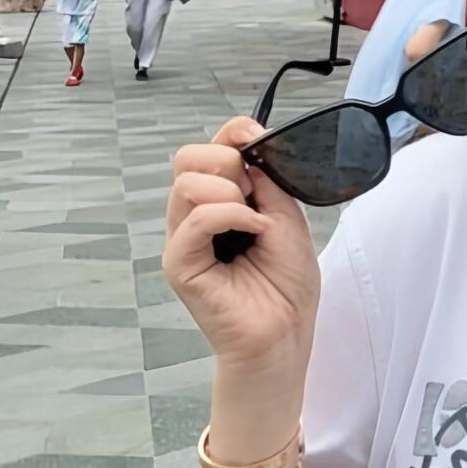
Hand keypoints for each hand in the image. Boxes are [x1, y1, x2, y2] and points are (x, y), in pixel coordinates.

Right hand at [163, 117, 320, 379]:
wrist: (285, 334)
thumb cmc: (287, 284)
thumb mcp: (287, 218)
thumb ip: (267, 181)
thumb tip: (247, 148)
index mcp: (219, 201)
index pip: (208, 150)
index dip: (231, 133)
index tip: (258, 139)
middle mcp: (195, 216)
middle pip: (187, 158)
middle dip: (226, 161)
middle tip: (255, 194)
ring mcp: (183, 239)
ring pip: (186, 183)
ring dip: (230, 192)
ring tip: (257, 221)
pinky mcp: (179, 264)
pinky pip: (193, 221)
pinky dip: (228, 215)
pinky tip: (254, 230)